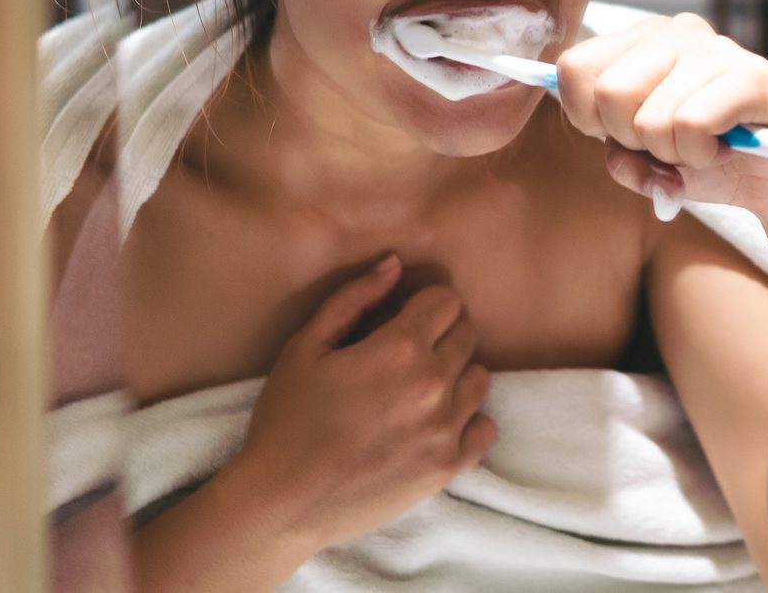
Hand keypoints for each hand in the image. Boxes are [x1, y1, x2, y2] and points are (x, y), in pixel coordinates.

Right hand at [232, 256, 495, 550]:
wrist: (282, 503)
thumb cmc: (286, 421)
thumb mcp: (305, 347)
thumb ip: (354, 298)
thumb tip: (394, 264)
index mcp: (400, 347)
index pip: (447, 300)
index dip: (424, 305)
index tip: (402, 320)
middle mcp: (433, 384)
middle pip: (466, 335)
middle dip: (440, 335)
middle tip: (405, 356)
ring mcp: (445, 428)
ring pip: (479, 378)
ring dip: (455, 376)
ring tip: (417, 392)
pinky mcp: (448, 466)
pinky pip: (485, 427)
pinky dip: (468, 421)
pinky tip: (434, 424)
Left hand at [555, 13, 767, 231]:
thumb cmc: (704, 161)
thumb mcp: (643, 160)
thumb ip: (614, 148)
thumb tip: (605, 138)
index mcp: (641, 40)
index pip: (573, 67)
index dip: (587, 118)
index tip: (623, 136)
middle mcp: (678, 31)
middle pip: (609, 94)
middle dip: (633, 141)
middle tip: (668, 147)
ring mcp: (718, 49)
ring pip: (652, 119)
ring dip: (673, 156)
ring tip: (702, 149)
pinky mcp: (754, 76)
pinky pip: (693, 126)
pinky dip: (700, 156)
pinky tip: (723, 150)